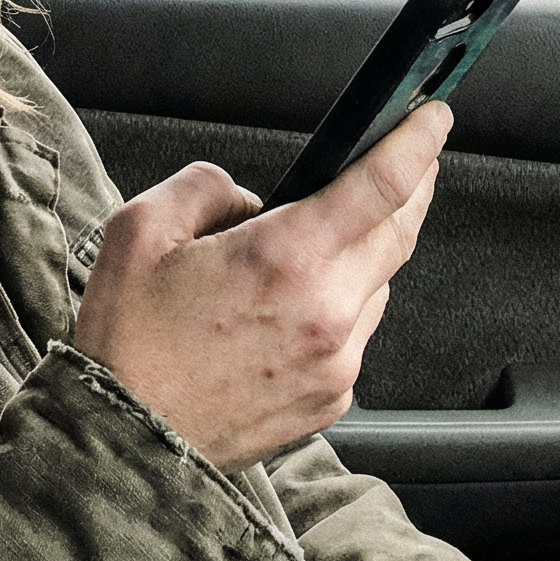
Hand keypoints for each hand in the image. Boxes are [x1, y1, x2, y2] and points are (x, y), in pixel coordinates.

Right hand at [71, 101, 448, 470]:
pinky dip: (336, 309)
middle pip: (398, 232)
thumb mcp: (138, 231)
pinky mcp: (331, 398)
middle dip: (413, 188)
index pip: (381, 184)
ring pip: (377, 286)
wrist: (126, 443)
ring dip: (364, 255)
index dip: (417, 142)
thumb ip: (202, 187)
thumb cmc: (127, 345)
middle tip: (411, 161)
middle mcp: (325, 311)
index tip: (433, 116)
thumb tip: (245, 197)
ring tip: (314, 247)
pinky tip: (287, 311)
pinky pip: (352, 335)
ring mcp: (335, 361)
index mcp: (283, 258)